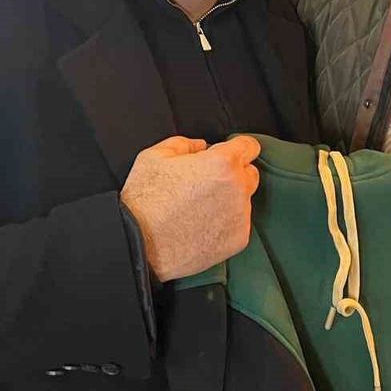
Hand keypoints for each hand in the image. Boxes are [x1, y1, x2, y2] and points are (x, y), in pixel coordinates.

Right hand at [120, 135, 260, 281]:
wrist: (140, 246)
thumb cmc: (145, 201)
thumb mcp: (154, 157)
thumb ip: (184, 144)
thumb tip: (201, 146)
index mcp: (222, 163)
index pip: (249, 146)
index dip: (237, 147)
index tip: (228, 153)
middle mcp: (238, 189)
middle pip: (249, 173)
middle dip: (233, 174)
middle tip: (207, 183)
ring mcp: (240, 216)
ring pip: (244, 200)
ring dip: (229, 199)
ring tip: (199, 208)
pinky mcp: (239, 239)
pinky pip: (239, 223)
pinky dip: (226, 223)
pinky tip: (202, 225)